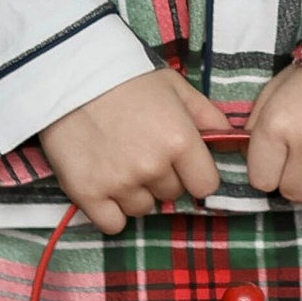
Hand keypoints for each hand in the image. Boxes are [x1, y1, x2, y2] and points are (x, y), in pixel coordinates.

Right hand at [41, 68, 237, 235]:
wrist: (70, 75)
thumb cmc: (126, 77)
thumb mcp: (175, 86)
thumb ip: (207, 115)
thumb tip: (230, 139)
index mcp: (180, 141)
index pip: (206, 185)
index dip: (195, 174)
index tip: (182, 163)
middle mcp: (153, 167)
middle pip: (172, 195)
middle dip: (163, 178)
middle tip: (142, 152)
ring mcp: (119, 183)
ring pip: (143, 209)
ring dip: (136, 193)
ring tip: (119, 162)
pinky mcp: (88, 194)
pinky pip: (113, 224)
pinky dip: (110, 211)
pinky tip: (105, 185)